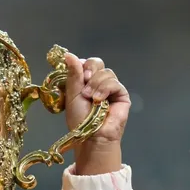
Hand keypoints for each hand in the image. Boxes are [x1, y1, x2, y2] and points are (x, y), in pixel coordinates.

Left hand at [63, 53, 129, 175]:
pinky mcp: (121, 95)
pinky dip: (105, 88)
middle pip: (97, 63)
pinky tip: (100, 100)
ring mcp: (110, 88)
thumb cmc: (79, 120)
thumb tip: (68, 54)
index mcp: (84, 82)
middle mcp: (97, 83)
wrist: (92, 136)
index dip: (82, 66)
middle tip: (85, 80)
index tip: (79, 74)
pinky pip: (115, 82)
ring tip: (91, 98)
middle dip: (90, 70)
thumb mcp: (72, 95)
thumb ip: (73, 74)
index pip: (85, 64)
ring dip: (96, 83)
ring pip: (106, 72)